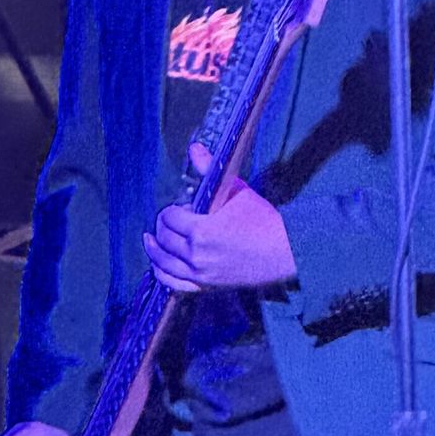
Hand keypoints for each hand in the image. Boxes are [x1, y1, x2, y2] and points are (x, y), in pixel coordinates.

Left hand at [145, 143, 296, 293]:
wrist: (284, 251)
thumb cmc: (263, 220)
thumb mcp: (236, 190)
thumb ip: (209, 170)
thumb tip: (194, 148)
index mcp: (201, 231)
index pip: (170, 218)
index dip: (171, 210)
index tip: (180, 207)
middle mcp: (196, 255)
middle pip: (164, 239)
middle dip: (162, 226)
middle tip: (167, 220)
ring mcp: (201, 274)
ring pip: (164, 263)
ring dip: (154, 250)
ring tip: (150, 240)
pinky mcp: (207, 287)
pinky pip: (175, 285)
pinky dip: (163, 275)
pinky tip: (158, 266)